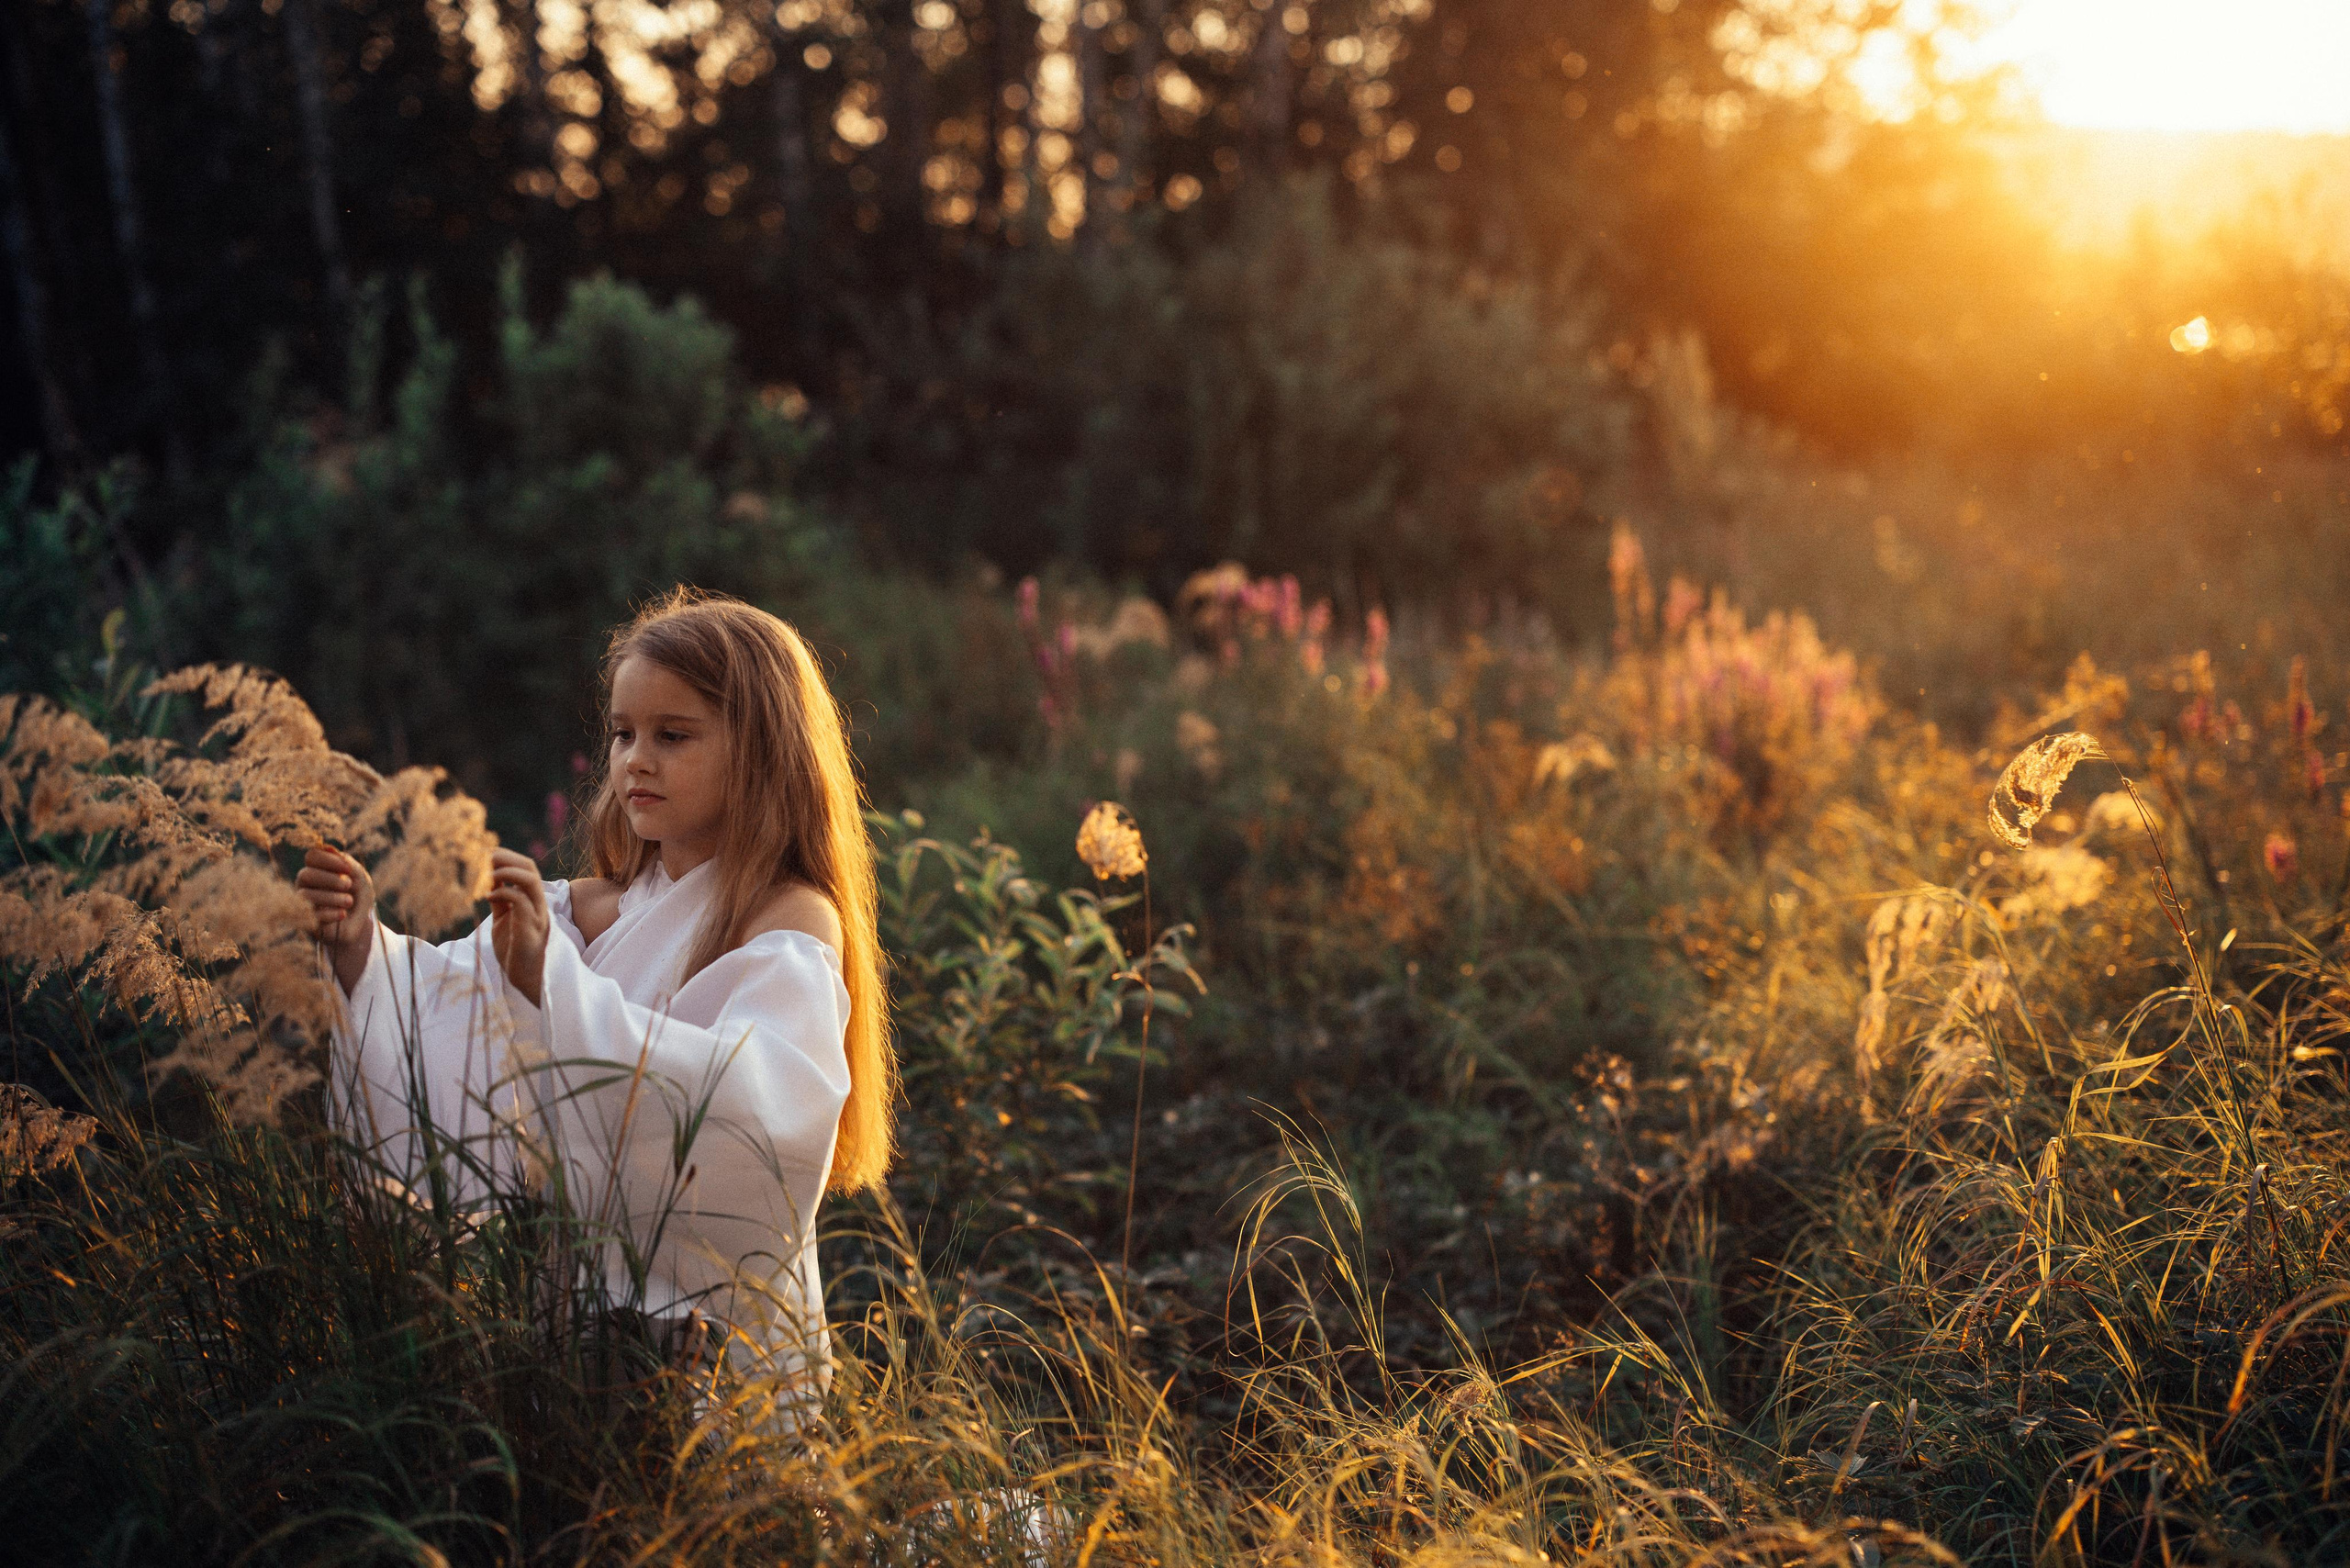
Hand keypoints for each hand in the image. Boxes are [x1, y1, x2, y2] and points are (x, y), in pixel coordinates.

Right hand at [297, 844, 376, 995]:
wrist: (361, 924)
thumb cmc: (359, 897)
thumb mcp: (360, 879)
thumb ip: (347, 864)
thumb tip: (329, 848)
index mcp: (318, 869)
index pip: (312, 856)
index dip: (328, 860)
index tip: (348, 869)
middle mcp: (305, 884)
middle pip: (305, 874)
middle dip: (330, 879)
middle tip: (349, 885)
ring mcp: (303, 903)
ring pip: (305, 895)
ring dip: (331, 897)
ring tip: (349, 902)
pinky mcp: (306, 921)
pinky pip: (310, 914)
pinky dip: (330, 913)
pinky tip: (342, 914)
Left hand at [489, 847, 550, 1006]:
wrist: (529, 979)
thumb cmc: (516, 951)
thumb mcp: (504, 920)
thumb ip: (501, 901)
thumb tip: (490, 881)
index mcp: (532, 901)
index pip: (527, 869)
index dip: (508, 858)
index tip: (487, 855)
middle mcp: (538, 905)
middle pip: (530, 869)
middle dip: (508, 858)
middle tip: (486, 857)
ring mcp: (536, 916)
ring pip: (530, 881)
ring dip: (507, 872)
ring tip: (489, 874)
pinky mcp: (529, 930)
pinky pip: (520, 902)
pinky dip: (503, 893)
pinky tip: (489, 897)